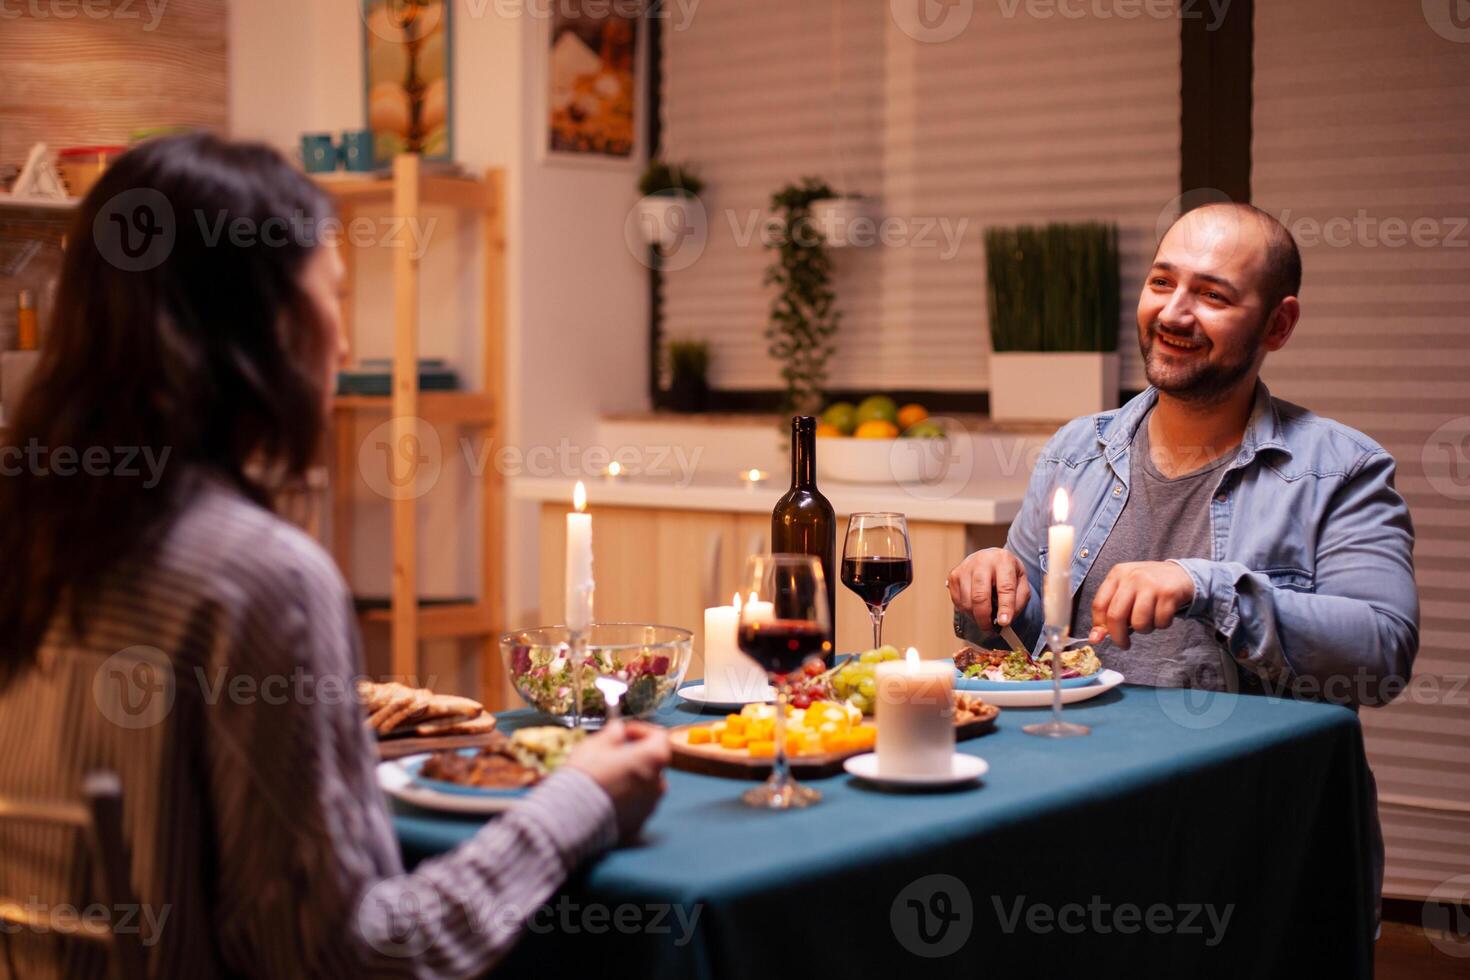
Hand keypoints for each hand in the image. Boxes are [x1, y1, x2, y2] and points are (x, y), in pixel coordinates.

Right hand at [565, 719, 670, 843]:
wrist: (572, 817)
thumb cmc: (586, 776)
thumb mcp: (596, 744)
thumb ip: (613, 733)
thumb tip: (619, 730)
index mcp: (653, 758)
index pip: (658, 736)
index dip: (640, 730)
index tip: (624, 732)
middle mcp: (658, 783)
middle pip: (652, 763)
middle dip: (635, 756)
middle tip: (612, 755)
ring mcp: (650, 806)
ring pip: (644, 786)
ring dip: (630, 779)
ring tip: (606, 778)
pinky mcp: (638, 824)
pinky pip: (635, 806)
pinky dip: (625, 799)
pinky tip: (605, 797)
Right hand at [947, 547, 1030, 628]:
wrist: (991, 559)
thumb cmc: (1007, 574)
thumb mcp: (1021, 583)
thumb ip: (1018, 601)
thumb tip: (1004, 620)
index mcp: (1004, 560)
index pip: (1005, 587)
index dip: (1005, 607)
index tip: (1004, 623)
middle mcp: (982, 560)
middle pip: (980, 596)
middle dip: (984, 617)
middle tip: (990, 630)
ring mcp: (965, 567)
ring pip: (967, 602)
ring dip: (976, 616)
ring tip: (985, 616)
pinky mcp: (954, 575)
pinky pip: (958, 602)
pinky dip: (967, 611)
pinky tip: (976, 607)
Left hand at [1087, 561, 1195, 649]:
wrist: (1180, 574)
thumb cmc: (1148, 586)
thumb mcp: (1126, 590)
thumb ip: (1111, 610)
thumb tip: (1095, 638)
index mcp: (1117, 574)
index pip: (1099, 605)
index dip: (1098, 625)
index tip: (1099, 638)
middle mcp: (1132, 577)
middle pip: (1116, 616)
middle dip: (1118, 637)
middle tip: (1124, 644)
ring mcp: (1151, 585)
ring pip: (1139, 623)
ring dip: (1144, 629)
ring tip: (1149, 620)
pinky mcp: (1169, 594)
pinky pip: (1160, 622)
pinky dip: (1161, 625)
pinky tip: (1163, 615)